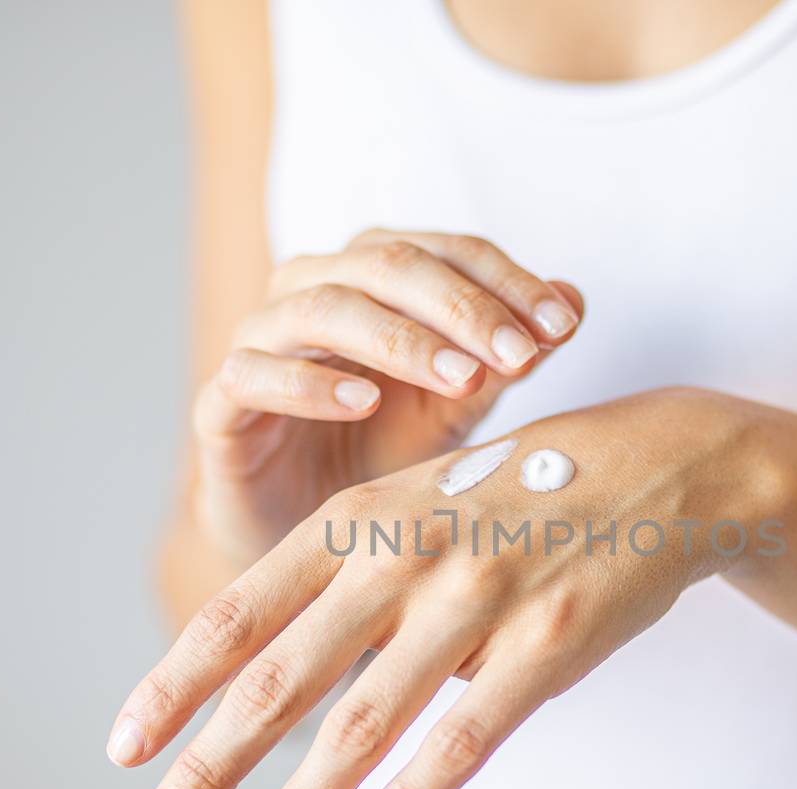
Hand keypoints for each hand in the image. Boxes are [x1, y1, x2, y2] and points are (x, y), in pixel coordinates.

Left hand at [108, 388, 787, 788]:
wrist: (661, 467)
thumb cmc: (524, 491)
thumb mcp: (421, 501)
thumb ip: (355, 579)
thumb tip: (298, 678)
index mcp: (362, 517)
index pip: (242, 613)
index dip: (176, 684)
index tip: (125, 746)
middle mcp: (405, 554)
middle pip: (285, 676)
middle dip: (211, 760)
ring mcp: (477, 598)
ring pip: (367, 718)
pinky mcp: (547, 642)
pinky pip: (469, 735)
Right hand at [194, 229, 582, 562]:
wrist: (310, 530)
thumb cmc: (386, 451)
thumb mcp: (462, 404)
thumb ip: (509, 355)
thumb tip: (574, 303)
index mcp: (375, 274)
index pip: (447, 250)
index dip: (507, 280)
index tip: (561, 325)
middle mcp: (314, 289)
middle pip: (386, 264)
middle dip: (462, 307)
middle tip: (519, 354)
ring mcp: (262, 341)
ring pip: (320, 307)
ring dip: (399, 340)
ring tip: (459, 379)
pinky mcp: (223, 403)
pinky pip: (252, 374)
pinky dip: (309, 385)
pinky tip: (364, 403)